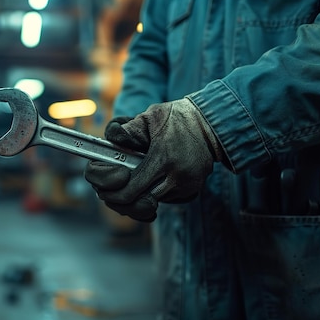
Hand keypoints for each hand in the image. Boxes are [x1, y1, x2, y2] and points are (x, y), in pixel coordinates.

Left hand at [84, 98, 223, 221]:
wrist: (212, 123)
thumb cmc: (177, 117)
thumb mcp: (150, 116)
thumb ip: (128, 130)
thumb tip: (111, 139)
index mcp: (163, 158)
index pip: (132, 189)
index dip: (115, 193)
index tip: (108, 188)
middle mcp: (177, 176)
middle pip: (142, 203)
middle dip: (125, 201)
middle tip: (114, 192)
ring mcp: (188, 185)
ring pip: (155, 202)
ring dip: (141, 197)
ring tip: (131, 184)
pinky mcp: (194, 189)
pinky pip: (168, 199)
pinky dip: (156, 194)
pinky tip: (150, 182)